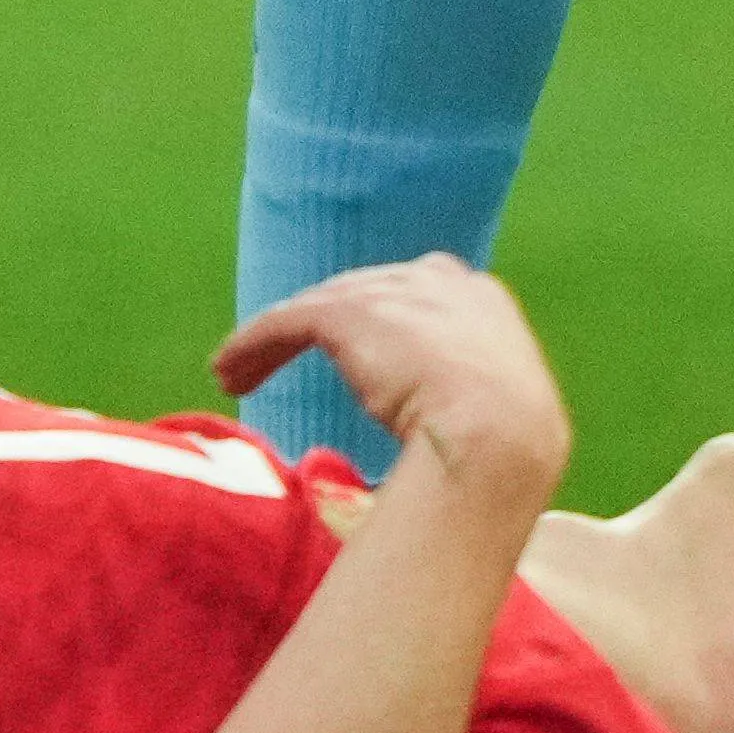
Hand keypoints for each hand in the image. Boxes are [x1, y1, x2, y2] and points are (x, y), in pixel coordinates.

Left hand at [211, 254, 571, 501]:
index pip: (415, 298)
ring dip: (270, 345)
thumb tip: (452, 438)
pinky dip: (253, 346)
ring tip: (234, 375)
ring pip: (314, 309)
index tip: (356, 354)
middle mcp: (436, 281)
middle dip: (317, 326)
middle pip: (358, 296)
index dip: (378, 321)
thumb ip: (469, 403)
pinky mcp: (350, 312)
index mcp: (480, 301)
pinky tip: (227, 371)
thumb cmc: (507, 451)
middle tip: (280, 360)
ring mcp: (393, 292)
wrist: (502, 438)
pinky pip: (287, 323)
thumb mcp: (500, 414)